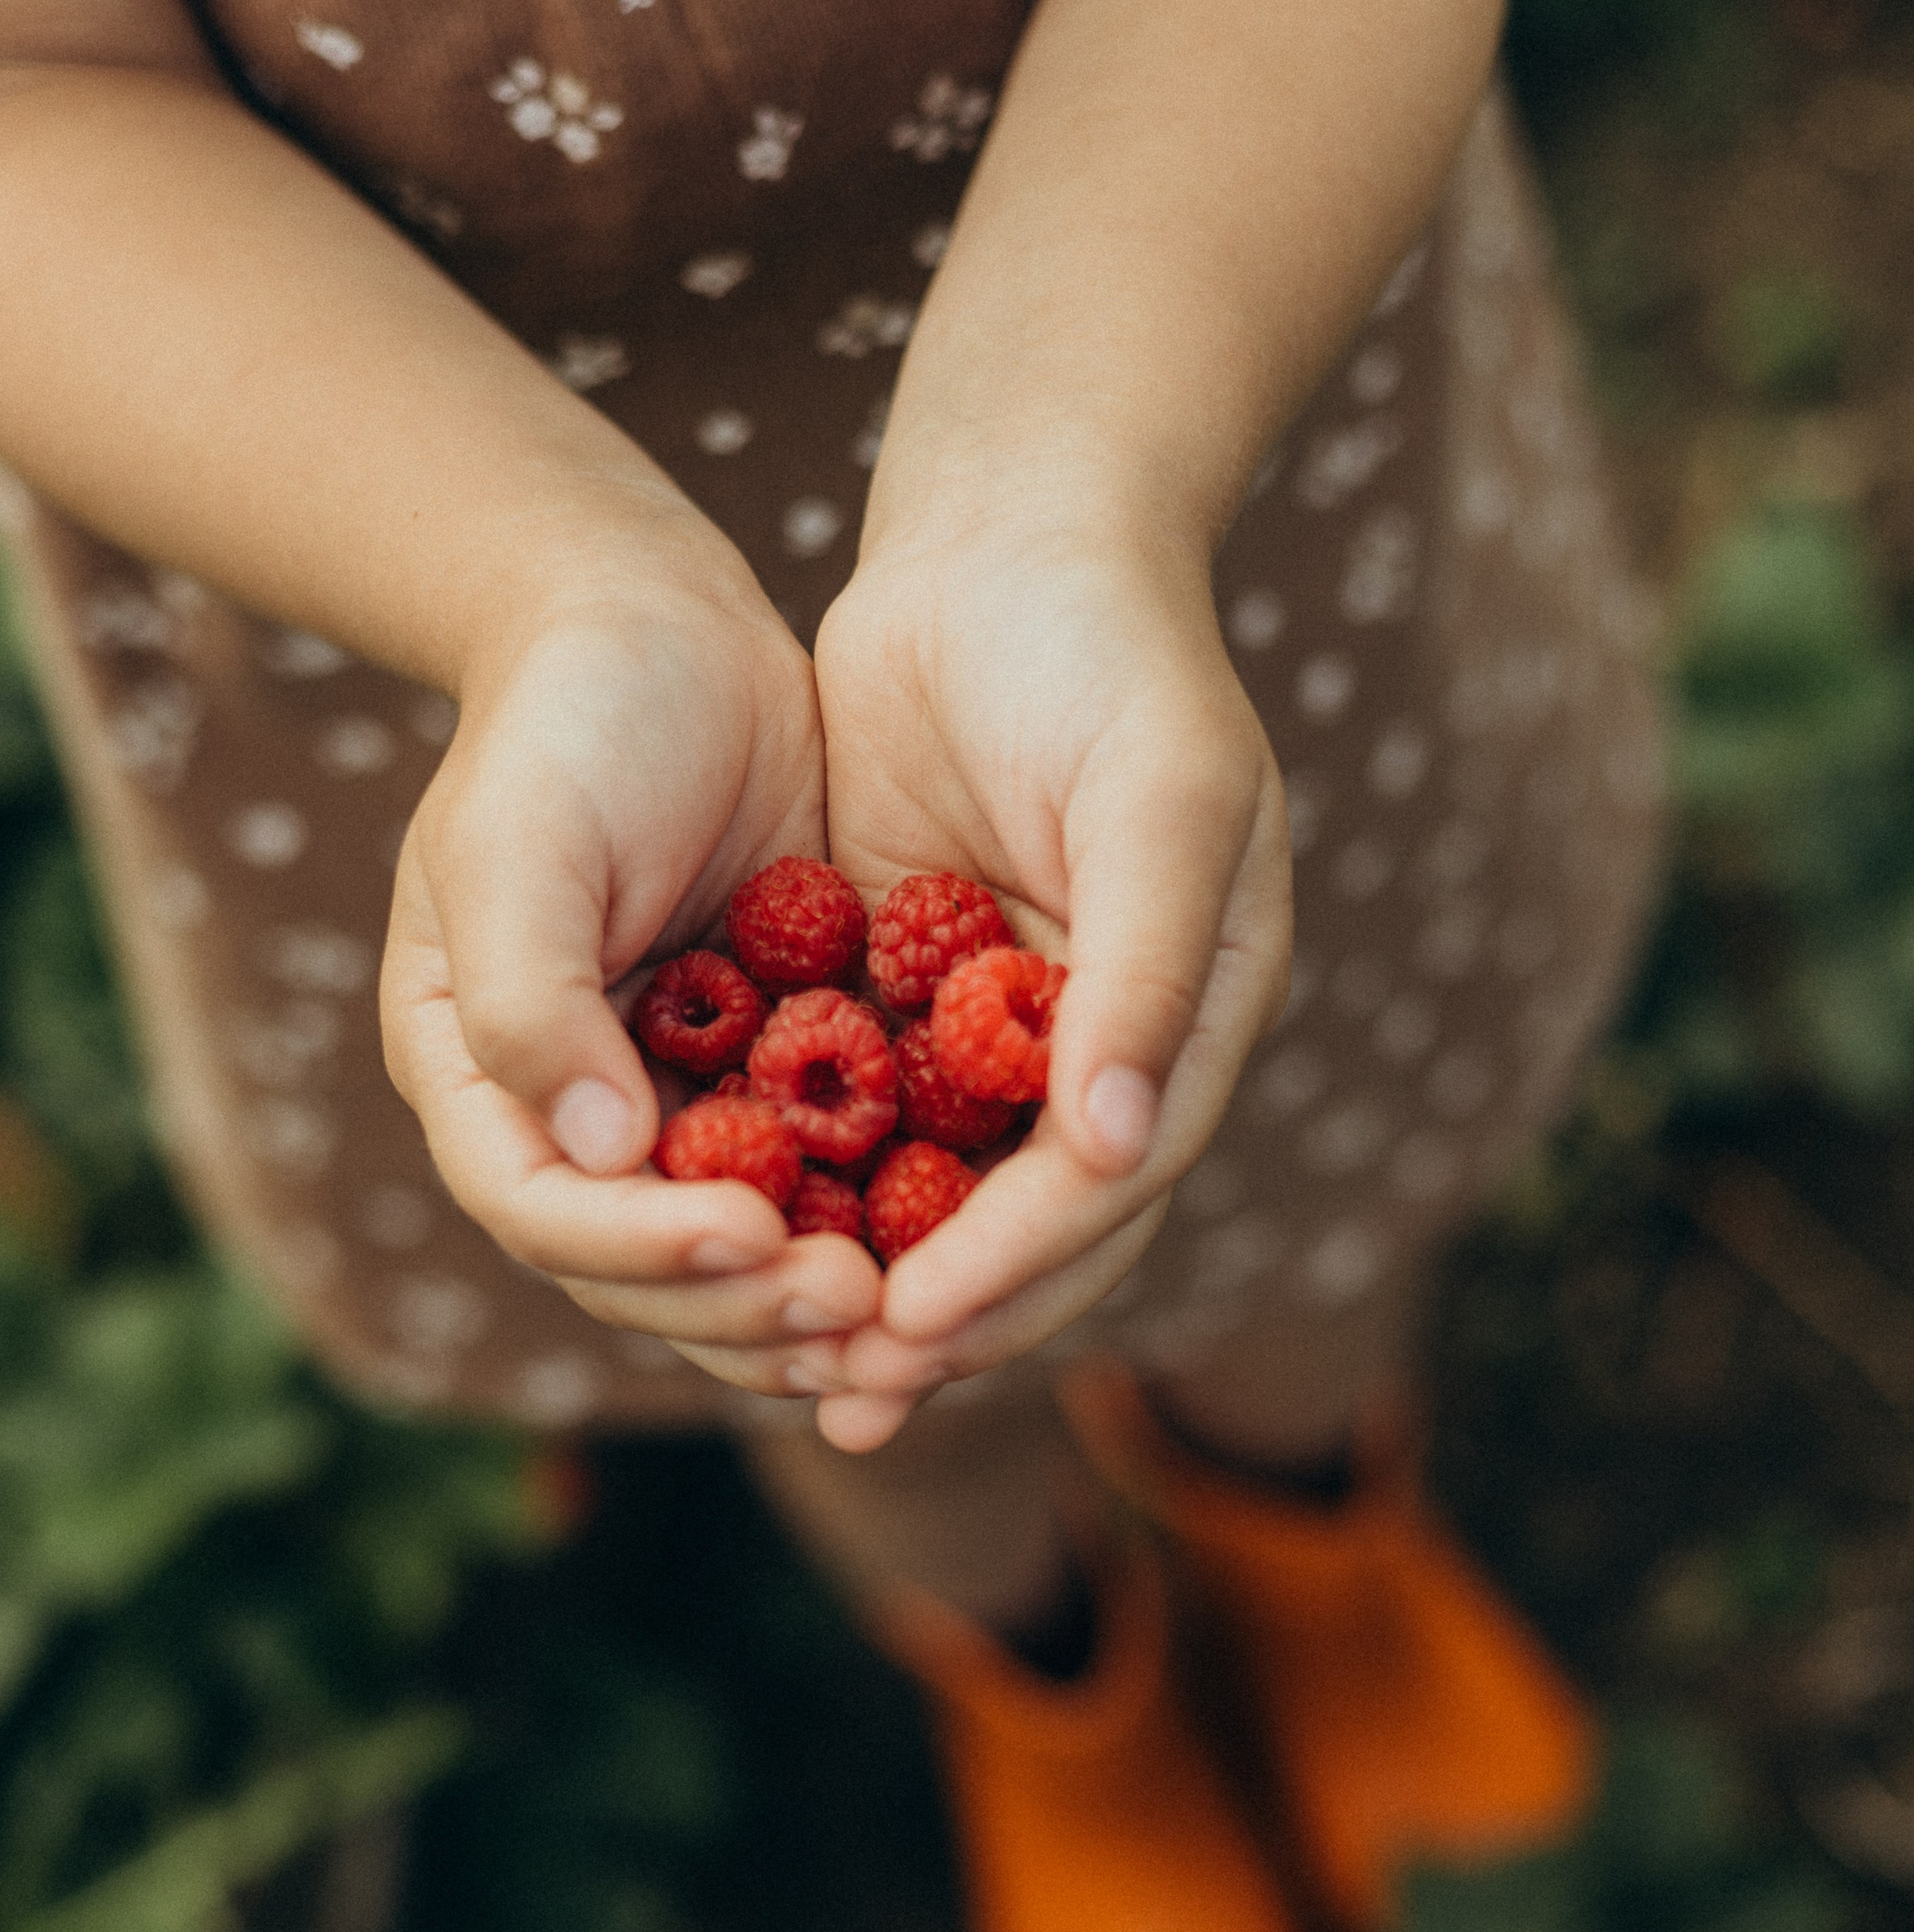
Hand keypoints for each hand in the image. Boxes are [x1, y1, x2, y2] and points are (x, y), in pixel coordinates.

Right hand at [382, 483, 882, 1393]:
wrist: (665, 628)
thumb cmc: (568, 719)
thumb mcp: (516, 839)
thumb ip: (529, 997)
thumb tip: (599, 1151)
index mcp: (484, 1083)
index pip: (548, 1214)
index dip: (642, 1251)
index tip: (747, 1235)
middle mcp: (576, 1123)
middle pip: (649, 1276)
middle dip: (748, 1306)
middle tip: (856, 1305)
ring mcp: (682, 1113)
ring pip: (744, 1262)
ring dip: (819, 1304)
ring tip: (904, 1315)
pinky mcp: (779, 1085)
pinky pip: (829, 1189)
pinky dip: (881, 1232)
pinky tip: (960, 1247)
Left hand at [810, 499, 1291, 1448]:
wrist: (1009, 534)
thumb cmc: (1106, 652)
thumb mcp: (1159, 795)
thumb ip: (1145, 970)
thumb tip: (1115, 1148)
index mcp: (1191, 1017)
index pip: (1106, 1182)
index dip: (1017, 1264)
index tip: (919, 1324)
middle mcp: (1105, 1045)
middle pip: (1032, 1226)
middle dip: (946, 1316)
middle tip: (851, 1397)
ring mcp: (1003, 1024)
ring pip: (942, 1190)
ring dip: (877, 1280)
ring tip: (796, 1370)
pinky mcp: (910, 989)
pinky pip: (864, 1113)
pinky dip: (818, 1184)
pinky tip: (739, 1242)